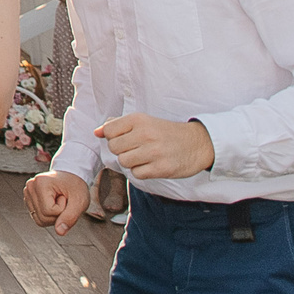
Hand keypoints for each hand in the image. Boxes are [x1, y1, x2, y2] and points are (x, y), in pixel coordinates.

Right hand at [24, 169, 89, 233]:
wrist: (71, 177)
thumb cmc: (76, 187)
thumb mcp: (79, 202)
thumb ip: (70, 217)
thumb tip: (59, 232)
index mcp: (40, 183)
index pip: (49, 211)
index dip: (63, 210)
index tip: (66, 198)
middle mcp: (30, 186)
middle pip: (43, 218)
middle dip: (58, 214)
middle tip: (64, 200)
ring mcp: (27, 193)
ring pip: (39, 220)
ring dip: (53, 216)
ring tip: (58, 202)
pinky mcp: (28, 199)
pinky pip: (38, 218)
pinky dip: (48, 216)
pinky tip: (53, 204)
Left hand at [97, 113, 213, 179]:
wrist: (197, 143)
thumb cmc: (165, 132)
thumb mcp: (144, 121)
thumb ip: (118, 125)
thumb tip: (96, 132)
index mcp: (139, 119)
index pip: (109, 131)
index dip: (112, 137)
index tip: (124, 138)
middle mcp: (145, 134)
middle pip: (114, 148)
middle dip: (121, 150)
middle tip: (135, 149)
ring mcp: (154, 152)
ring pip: (124, 161)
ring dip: (130, 162)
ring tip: (143, 157)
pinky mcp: (162, 168)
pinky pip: (137, 174)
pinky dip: (141, 172)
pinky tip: (151, 165)